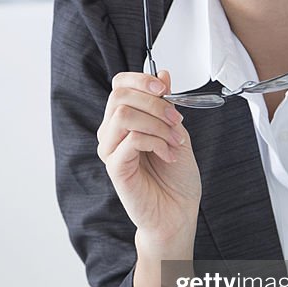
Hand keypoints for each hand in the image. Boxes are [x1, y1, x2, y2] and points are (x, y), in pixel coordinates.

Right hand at [96, 70, 201, 244]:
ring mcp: (110, 150)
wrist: (177, 212)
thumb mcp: (176, 131)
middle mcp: (111, 133)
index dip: (141, 80)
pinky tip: (169, 155)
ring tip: (174, 141)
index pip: (120, 86)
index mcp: (124, 121)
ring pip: (124, 115)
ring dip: (157, 124)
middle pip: (120, 96)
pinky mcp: (115, 167)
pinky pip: (132, 139)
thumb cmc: (176, 178)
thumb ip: (166, 104)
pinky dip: (157, 142)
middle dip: (154, 103)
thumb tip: (162, 74)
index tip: (164, 88)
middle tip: (176, 121)